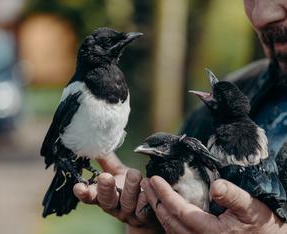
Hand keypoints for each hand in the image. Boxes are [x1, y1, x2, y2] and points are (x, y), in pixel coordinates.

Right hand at [73, 153, 158, 230]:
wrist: (146, 206)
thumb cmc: (127, 185)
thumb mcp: (115, 171)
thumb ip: (106, 159)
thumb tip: (94, 143)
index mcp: (103, 196)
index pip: (89, 196)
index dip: (83, 193)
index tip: (78, 187)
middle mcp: (114, 206)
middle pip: (107, 201)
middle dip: (105, 189)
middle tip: (105, 178)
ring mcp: (128, 213)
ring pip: (127, 203)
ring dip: (130, 188)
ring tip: (134, 174)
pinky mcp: (143, 216)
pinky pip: (144, 210)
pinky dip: (145, 198)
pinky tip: (147, 186)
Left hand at [141, 176, 286, 233]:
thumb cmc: (260, 223)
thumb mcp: (251, 207)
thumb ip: (234, 196)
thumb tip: (215, 185)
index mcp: (212, 232)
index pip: (180, 212)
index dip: (165, 194)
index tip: (154, 178)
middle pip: (170, 220)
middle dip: (155, 200)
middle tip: (145, 182)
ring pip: (171, 228)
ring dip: (158, 208)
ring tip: (150, 192)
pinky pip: (177, 232)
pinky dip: (166, 218)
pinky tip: (163, 206)